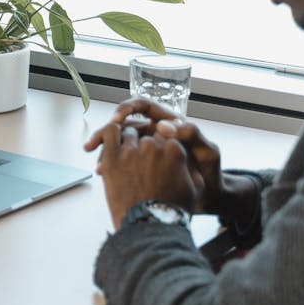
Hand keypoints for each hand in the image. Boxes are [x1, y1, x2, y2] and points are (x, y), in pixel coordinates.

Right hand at [84, 98, 223, 213]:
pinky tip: (103, 173)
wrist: (209, 198)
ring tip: (98, 166)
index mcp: (168, 123)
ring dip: (104, 151)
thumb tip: (164, 126)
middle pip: (123, 125)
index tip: (117, 119)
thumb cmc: (211, 173)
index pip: (143, 106)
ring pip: (119, 144)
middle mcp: (154, 133)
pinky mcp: (140, 165)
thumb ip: (192, 135)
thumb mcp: (207, 152)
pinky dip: (110, 165)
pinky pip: (121, 161)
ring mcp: (146, 150)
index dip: (127, 108)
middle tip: (93, 144)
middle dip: (105, 133)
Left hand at [88, 116, 200, 228]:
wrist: (148, 226)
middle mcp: (153, 146)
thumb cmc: (170, 210)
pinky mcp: (112, 157)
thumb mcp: (194, 188)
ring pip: (128, 133)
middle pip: (147, 136)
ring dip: (128, 143)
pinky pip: (109, 132)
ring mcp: (131, 151)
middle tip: (142, 164)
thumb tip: (185, 155)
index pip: (166, 136)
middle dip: (145, 148)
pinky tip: (112, 139)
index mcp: (174, 150)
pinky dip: (111, 133)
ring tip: (127, 159)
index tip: (157, 157)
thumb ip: (191, 166)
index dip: (161, 147)